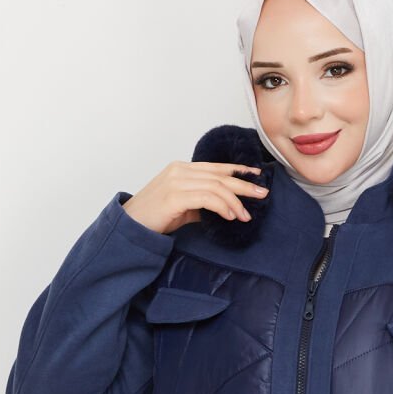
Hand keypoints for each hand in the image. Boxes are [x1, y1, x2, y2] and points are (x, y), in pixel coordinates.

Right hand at [122, 160, 268, 236]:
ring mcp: (177, 181)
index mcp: (181, 168)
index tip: (256, 175)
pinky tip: (231, 216)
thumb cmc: (154, 218)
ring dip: (235, 202)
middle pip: (220, 175)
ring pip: (216, 186)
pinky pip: (207, 198)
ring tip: (245, 216)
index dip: (238, 170)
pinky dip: (222, 206)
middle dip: (244, 185)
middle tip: (262, 194)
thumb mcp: (182, 206)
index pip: (216, 167)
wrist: (130, 226)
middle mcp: (180, 170)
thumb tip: (223, 208)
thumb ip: (200, 202)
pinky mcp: (175, 196)